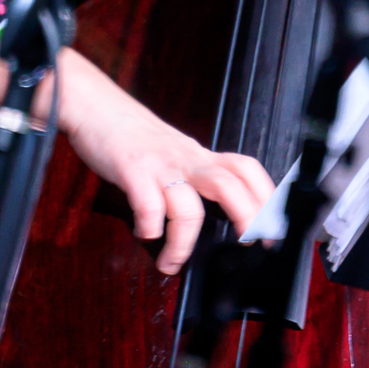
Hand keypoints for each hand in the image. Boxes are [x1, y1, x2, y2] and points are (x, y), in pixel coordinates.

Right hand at [0, 44, 273, 274]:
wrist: (94, 104)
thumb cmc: (132, 134)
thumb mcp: (173, 152)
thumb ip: (192, 178)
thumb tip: (210, 217)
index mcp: (199, 155)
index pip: (246, 168)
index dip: (266, 196)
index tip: (274, 227)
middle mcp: (186, 158)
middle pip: (230, 185)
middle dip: (248, 217)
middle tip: (250, 246)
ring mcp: (159, 163)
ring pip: (188, 205)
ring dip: (184, 243)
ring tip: (170, 262)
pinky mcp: (131, 167)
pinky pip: (148, 202)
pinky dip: (150, 226)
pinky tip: (144, 233)